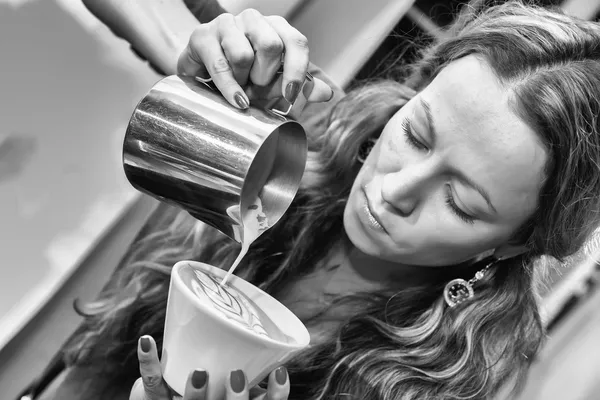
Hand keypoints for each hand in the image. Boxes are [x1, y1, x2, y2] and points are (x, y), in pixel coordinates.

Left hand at [130, 335, 289, 399]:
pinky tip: (148, 340)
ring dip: (195, 394)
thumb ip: (251, 379)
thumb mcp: (230, 390)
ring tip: (200, 372)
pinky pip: (152, 381)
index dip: (276, 395)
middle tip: (236, 376)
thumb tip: (276, 352)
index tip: (280, 372)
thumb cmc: (206, 393)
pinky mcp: (155, 398)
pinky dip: (150, 360)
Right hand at [177, 9, 333, 109]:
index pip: (296, 42)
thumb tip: (326, 94)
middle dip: (265, 77)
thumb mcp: (276, 85)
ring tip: (240, 87)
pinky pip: (220, 65)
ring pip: (243, 55)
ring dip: (243, 81)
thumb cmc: (246, 78)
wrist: (207, 81)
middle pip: (271, 46)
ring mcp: (226, 24)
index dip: (296, 70)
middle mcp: (253, 19)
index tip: (290, 95)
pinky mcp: (202, 35)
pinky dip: (230, 88)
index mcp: (277, 28)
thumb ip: (302, 87)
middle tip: (257, 88)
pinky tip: (236, 100)